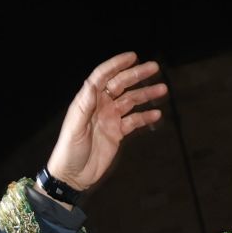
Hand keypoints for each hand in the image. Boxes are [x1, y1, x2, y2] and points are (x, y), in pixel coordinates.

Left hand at [43, 52, 167, 195]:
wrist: (72, 175)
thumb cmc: (69, 151)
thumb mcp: (74, 128)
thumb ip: (84, 106)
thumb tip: (91, 85)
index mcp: (88, 101)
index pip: (103, 77)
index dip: (116, 65)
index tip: (133, 56)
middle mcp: (100, 106)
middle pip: (121, 85)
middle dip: (137, 75)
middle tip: (154, 67)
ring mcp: (110, 118)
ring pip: (131, 101)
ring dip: (146, 94)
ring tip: (162, 89)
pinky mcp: (117, 133)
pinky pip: (134, 121)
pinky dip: (145, 116)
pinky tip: (156, 114)